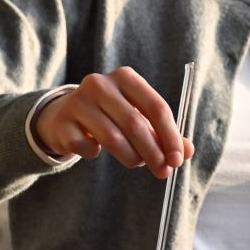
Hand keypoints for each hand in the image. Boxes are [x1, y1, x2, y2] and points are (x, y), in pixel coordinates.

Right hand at [33, 67, 195, 178]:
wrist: (66, 115)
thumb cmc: (112, 116)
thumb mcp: (140, 118)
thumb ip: (165, 133)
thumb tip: (187, 152)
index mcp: (126, 77)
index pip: (156, 107)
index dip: (170, 136)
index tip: (178, 159)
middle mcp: (100, 84)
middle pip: (135, 124)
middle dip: (153, 153)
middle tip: (163, 172)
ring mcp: (78, 101)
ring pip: (113, 138)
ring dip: (131, 157)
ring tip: (136, 162)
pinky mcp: (63, 122)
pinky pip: (88, 147)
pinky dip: (96, 154)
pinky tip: (96, 149)